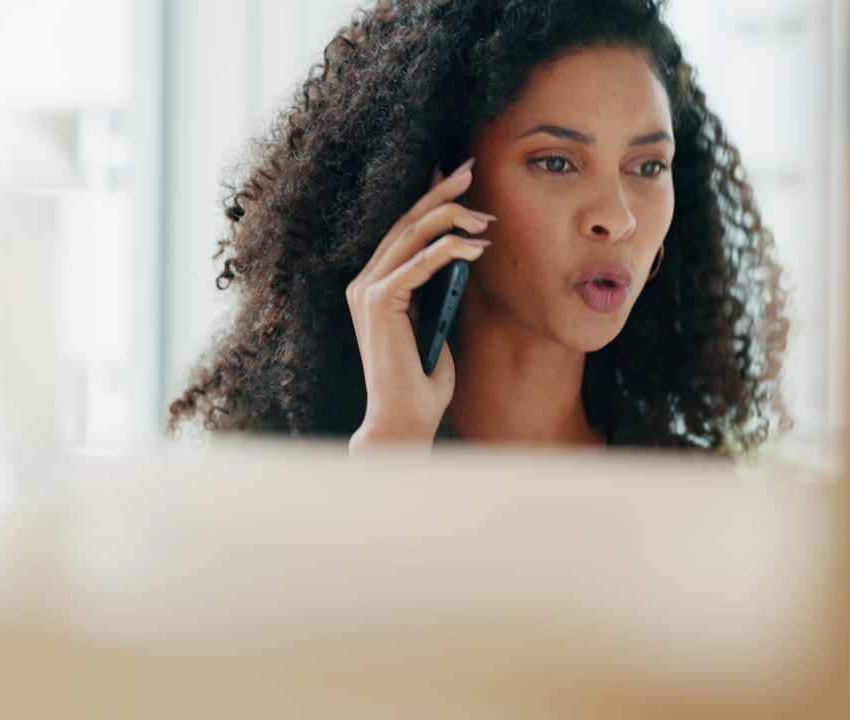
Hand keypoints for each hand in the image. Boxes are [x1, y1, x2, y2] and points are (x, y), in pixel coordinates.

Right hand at [345, 158, 494, 451]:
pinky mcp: (378, 302)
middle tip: (471, 170)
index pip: (402, 229)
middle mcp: (363, 282)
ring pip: (411, 235)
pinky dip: (450, 251)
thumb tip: (464, 250)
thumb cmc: (423, 381)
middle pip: (405, 222)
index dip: (429, 198)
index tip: (458, 178)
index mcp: (374, 285)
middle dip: (440, 192)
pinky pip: (418, 263)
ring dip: (452, 218)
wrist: (404, 420)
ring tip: (486, 216)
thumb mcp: (437, 323)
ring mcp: (366, 290)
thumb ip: (440, 290)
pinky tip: (477, 248)